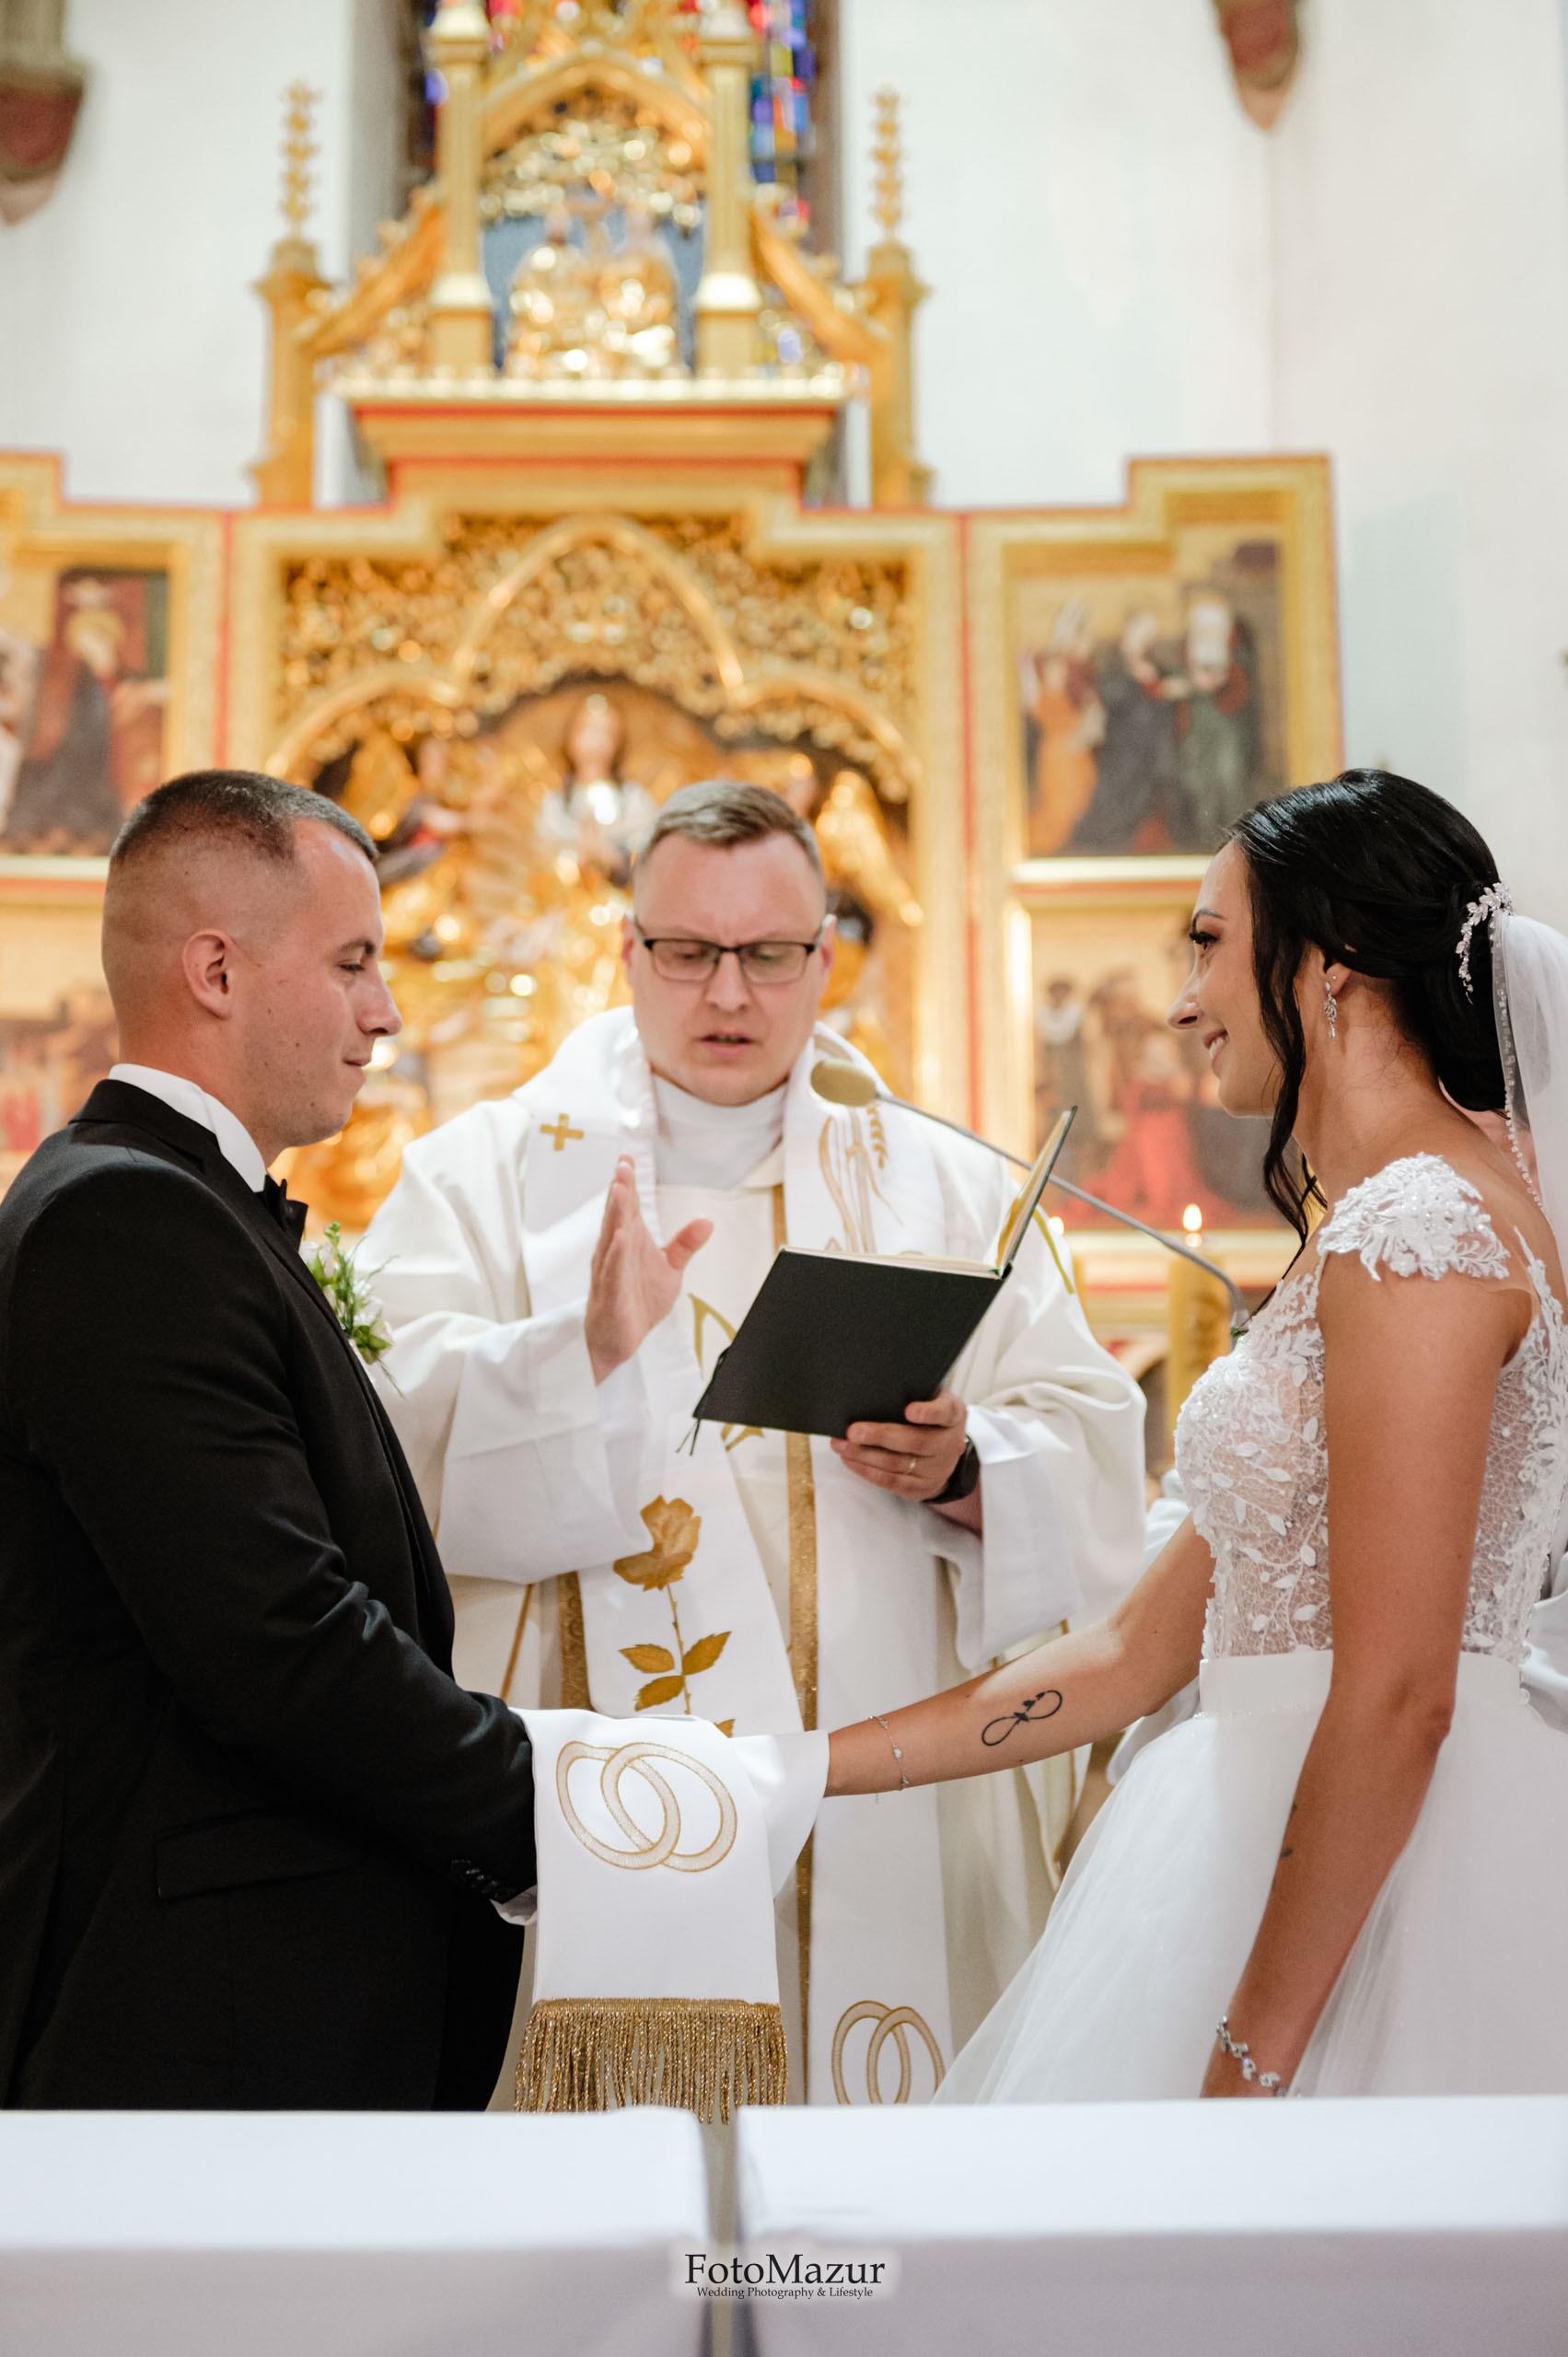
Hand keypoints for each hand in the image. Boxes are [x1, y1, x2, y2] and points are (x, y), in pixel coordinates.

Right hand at [584, 1155, 710, 1383]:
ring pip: (611, 1236)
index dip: (627, 1183)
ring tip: (618, 1189)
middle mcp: (616, 1251)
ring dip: (614, 1213)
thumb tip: (706, 1220)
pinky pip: (613, 1270)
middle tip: (622, 1165)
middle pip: (617, 1215)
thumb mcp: (669, 1269)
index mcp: (629, 1241)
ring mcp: (610, 1270)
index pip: (627, 1207)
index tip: (627, 1158)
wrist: (621, 1340)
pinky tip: (621, 1236)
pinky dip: (616, 1253)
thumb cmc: (638, 1300)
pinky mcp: (611, 1292)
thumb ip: (685, 1244)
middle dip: (620, 1189)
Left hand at [829, 1388, 967, 1503]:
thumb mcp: (931, 1400)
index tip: (909, 1410)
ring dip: (864, 1454)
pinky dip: (866, 1470)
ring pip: (897, 1463)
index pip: (945, 1412)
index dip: (928, 1412)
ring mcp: (937, 1470)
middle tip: (853, 1431)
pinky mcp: (920, 1488)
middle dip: (880, 1436)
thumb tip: (872, 1388)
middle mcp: (949, 1444)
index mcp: (954, 1415)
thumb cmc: (927, 1418)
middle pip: (915, 1441)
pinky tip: (849, 1459)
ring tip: (841, 1444)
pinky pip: (890, 1481)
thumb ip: (913, 1393)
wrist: (942, 1456)